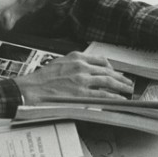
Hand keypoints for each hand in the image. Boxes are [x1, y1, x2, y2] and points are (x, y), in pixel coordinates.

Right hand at [14, 51, 133, 104]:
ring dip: (121, 86)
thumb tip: (87, 70)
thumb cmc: (41, 79)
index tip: (116, 72)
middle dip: (120, 77)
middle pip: (108, 71)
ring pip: (108, 81)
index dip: (111, 67)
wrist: (30, 89)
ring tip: (128, 90)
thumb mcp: (59, 63)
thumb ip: (74, 65)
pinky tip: (119, 99)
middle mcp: (81, 66)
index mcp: (76, 57)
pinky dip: (114, 97)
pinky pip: (103, 95)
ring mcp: (82, 80)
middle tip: (128, 82)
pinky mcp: (81, 94)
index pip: (100, 60)